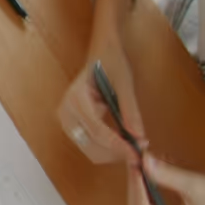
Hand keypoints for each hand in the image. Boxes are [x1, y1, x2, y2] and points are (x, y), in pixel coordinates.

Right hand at [58, 32, 144, 165]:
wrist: (100, 51)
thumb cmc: (111, 61)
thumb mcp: (124, 82)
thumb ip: (130, 110)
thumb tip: (139, 136)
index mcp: (76, 98)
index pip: (97, 131)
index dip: (118, 145)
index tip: (138, 152)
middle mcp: (65, 111)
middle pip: (91, 145)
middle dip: (114, 153)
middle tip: (138, 152)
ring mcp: (66, 119)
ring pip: (89, 149)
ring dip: (111, 153)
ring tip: (132, 146)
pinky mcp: (71, 124)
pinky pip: (89, 144)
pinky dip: (106, 148)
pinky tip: (122, 142)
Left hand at [127, 156, 204, 204]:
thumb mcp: (194, 184)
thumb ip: (164, 174)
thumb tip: (142, 160)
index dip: (135, 186)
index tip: (134, 165)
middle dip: (136, 188)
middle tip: (136, 164)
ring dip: (140, 192)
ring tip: (141, 170)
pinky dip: (148, 199)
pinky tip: (148, 182)